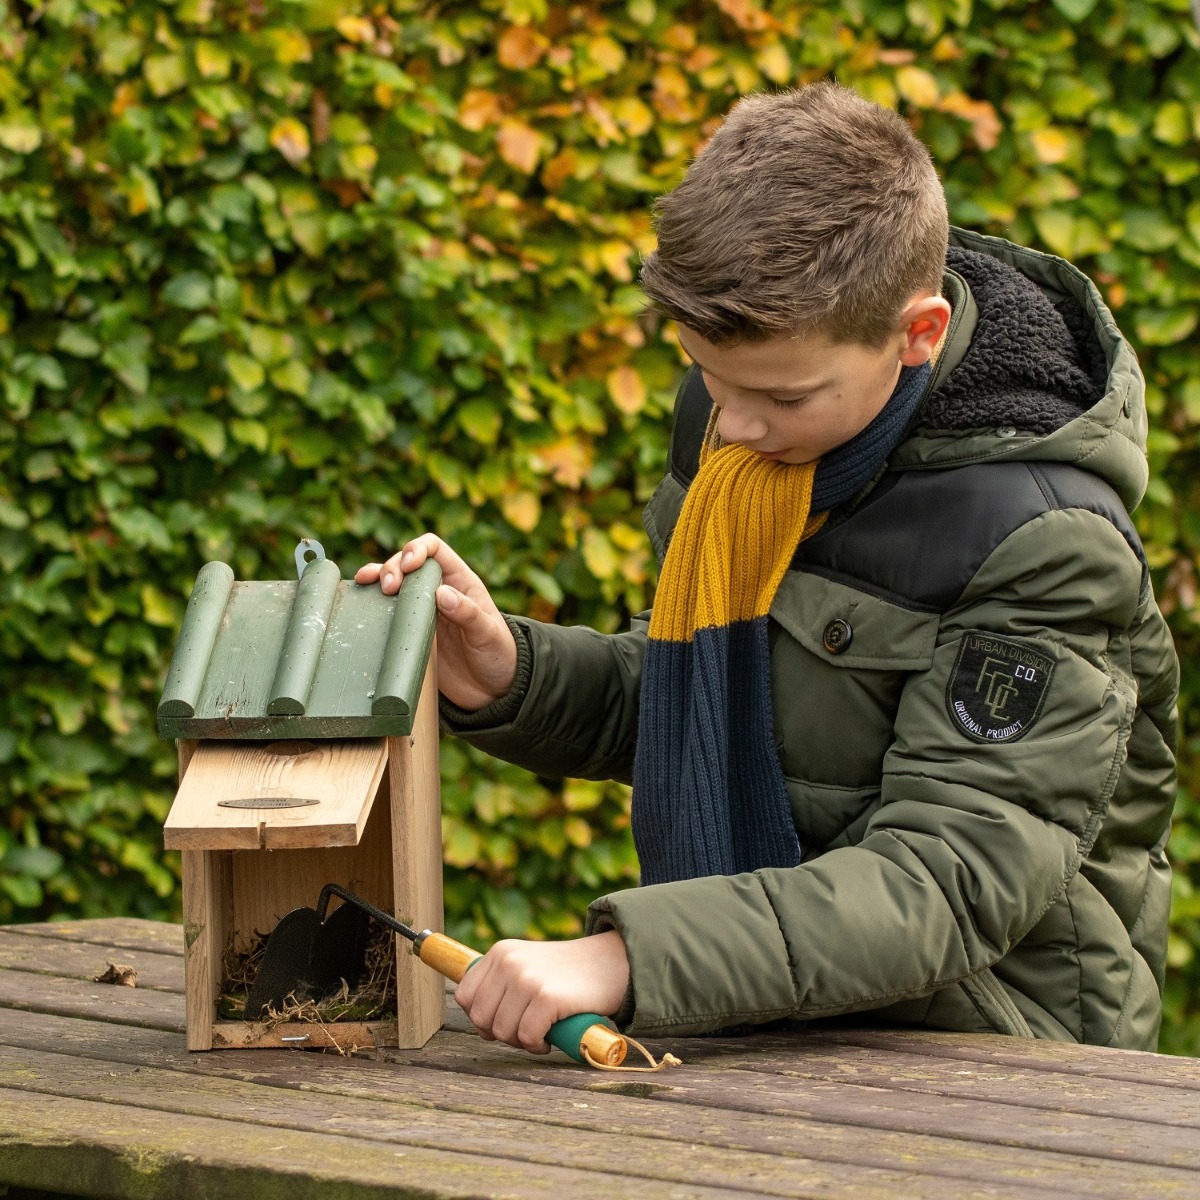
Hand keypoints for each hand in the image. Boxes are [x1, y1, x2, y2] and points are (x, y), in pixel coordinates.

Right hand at [356, 534, 516, 710]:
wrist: (491, 690)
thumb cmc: (498, 656)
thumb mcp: (488, 634)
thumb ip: (469, 614)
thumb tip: (442, 593)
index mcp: (461, 581)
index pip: (435, 549)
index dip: (418, 549)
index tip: (409, 565)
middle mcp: (438, 590)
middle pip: (408, 563)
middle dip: (394, 566)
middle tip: (389, 587)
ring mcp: (422, 610)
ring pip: (394, 582)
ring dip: (378, 576)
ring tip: (367, 583)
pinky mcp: (411, 630)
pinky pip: (388, 610)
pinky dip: (372, 600)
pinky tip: (360, 598)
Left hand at [454, 931, 629, 1053]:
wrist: (610, 963)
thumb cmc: (567, 974)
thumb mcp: (527, 964)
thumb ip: (501, 983)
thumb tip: (480, 1020)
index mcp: (500, 952)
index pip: (465, 996)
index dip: (482, 1017)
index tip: (504, 1021)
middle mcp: (508, 961)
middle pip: (480, 1018)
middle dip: (501, 1033)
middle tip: (526, 1030)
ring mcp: (526, 978)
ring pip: (502, 1032)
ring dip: (521, 1042)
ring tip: (540, 1033)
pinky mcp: (546, 997)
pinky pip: (526, 1037)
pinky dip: (536, 1046)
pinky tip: (549, 1038)